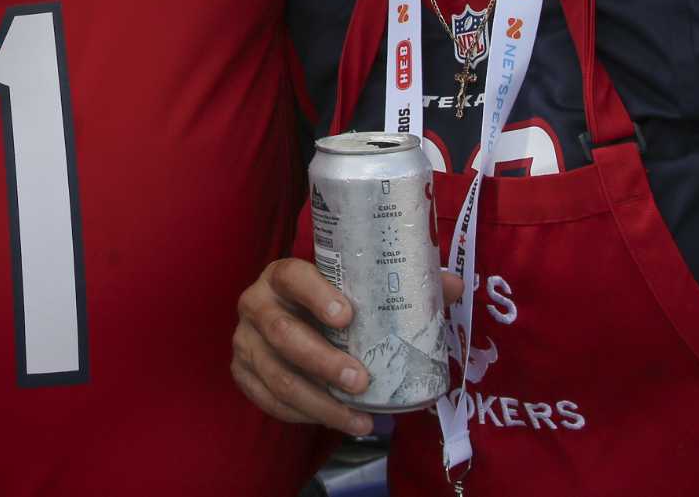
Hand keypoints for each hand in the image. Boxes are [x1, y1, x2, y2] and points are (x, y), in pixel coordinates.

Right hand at [232, 258, 464, 435]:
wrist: (287, 319)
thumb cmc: (331, 301)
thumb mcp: (360, 288)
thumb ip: (404, 285)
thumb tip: (455, 286)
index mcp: (282, 275)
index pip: (292, 276)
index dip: (316, 294)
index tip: (348, 315)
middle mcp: (256, 303)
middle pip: (282, 333)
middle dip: (322, 361)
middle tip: (361, 380)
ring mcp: (244, 340)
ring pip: (276, 375)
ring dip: (319, 401)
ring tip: (359, 418)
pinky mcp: (242, 373)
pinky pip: (268, 400)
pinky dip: (302, 416)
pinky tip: (335, 422)